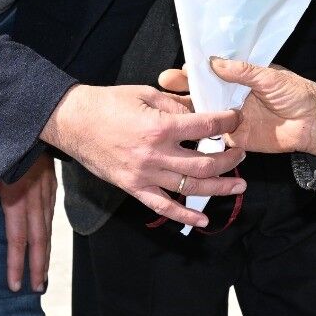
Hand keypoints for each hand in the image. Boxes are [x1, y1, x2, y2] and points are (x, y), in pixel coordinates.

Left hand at [0, 153, 56, 292]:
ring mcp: (46, 191)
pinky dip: (50, 230)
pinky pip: (52, 213)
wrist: (39, 121)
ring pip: (48, 228)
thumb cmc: (7, 140)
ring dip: (46, 252)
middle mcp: (35, 199)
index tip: (16, 285)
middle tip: (37, 289)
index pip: (17, 239)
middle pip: (39, 240)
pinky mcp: (51, 182)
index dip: (16, 264)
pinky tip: (47, 235)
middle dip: (38, 266)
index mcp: (17, 198)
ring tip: (44, 272)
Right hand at [39, 84, 246, 228]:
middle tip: (242, 154)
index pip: (204, 127)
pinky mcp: (133, 188)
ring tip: (238, 186)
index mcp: (159, 127)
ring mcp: (144, 175)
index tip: (236, 119)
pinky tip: (202, 221)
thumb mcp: (145, 93)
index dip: (226, 122)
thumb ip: (175, 104)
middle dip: (229, 160)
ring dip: (218, 188)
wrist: (73, 122)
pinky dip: (183, 216)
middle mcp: (155, 155)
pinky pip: (162, 206)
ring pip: (189, 188)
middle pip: (203, 163)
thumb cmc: (107, 103)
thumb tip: (200, 110)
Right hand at [158, 58, 315, 157]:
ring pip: (202, 117)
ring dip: (185, 115)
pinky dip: (199, 137)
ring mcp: (230, 120)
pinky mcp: (235, 139)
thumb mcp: (269, 77)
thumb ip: (243, 71)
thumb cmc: (295, 94)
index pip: (208, 73)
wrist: (313, 123)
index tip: (175, 72)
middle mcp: (230, 98)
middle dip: (180, 92)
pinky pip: (213, 139)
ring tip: (165, 114)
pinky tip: (181, 136)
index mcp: (238, 79)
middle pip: (200, 94)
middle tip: (162, 89)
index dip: (191, 73)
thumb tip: (214, 62)